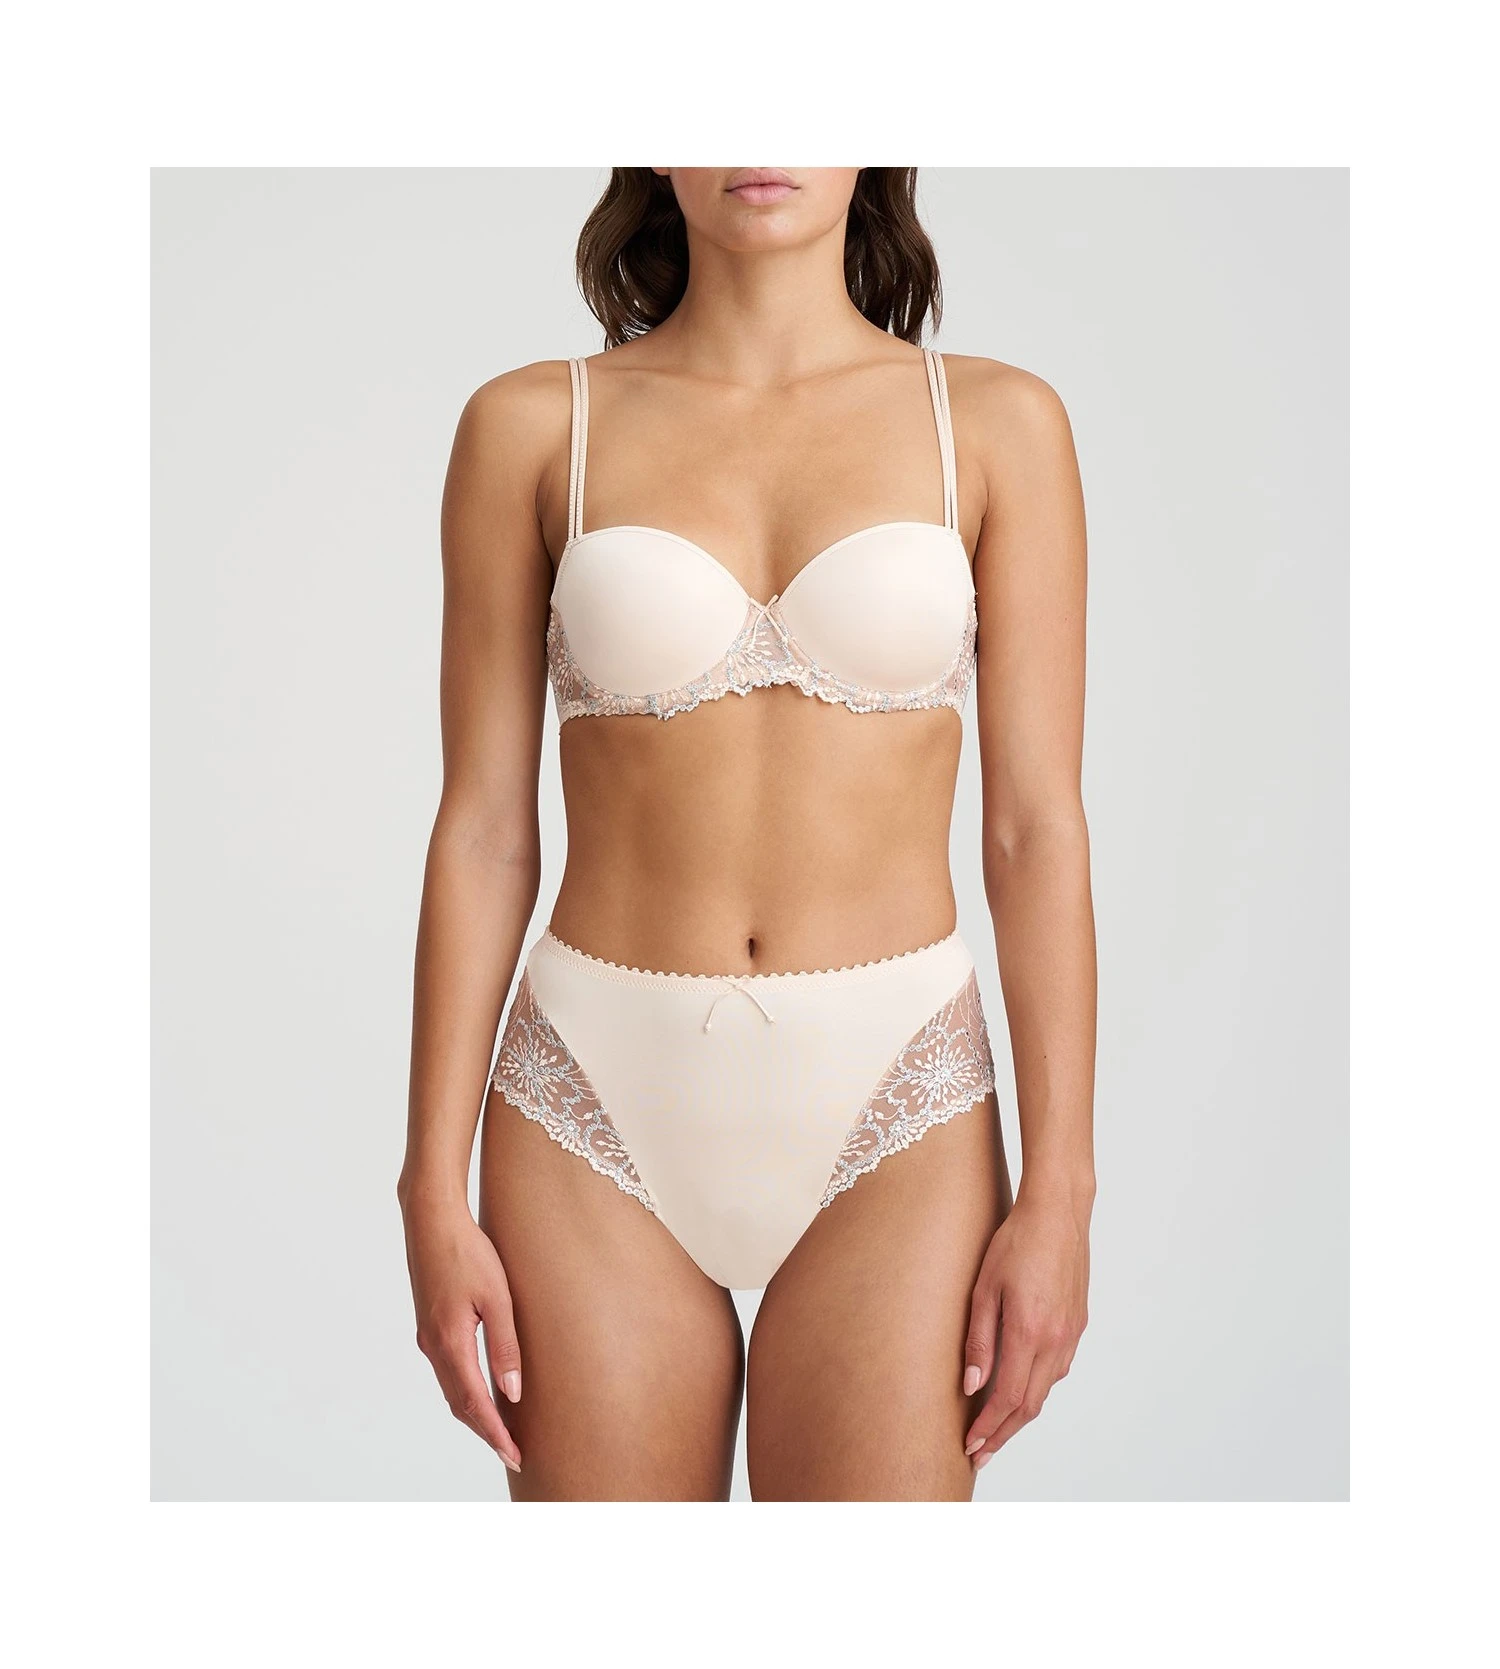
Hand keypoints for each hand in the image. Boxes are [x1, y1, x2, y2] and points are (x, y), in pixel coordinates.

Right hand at [400, 1187, 523, 1472]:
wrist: (431, 1219)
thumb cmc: (468, 1251)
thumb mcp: (497, 1297)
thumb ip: (505, 1346)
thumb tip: (512, 1393)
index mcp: (451, 1342)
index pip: (474, 1404)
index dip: (495, 1435)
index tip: (516, 1457)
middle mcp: (434, 1346)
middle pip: (460, 1404)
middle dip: (486, 1432)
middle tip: (514, 1453)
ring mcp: (428, 1336)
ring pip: (452, 1389)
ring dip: (475, 1413)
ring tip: (503, 1430)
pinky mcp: (430, 1324)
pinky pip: (448, 1370)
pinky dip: (465, 1390)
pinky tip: (483, 1390)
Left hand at [961, 1190, 1090, 1468]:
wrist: (1059, 1212)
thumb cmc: (1017, 1241)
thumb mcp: (985, 1287)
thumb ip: (979, 1339)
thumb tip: (971, 1385)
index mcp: (1030, 1332)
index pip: (1008, 1398)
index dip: (988, 1428)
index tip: (971, 1446)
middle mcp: (1056, 1340)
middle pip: (1029, 1404)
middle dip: (1003, 1433)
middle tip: (980, 1453)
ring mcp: (1071, 1333)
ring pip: (1045, 1390)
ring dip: (1020, 1414)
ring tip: (996, 1429)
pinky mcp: (1077, 1324)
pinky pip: (1057, 1369)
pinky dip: (1036, 1388)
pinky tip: (1020, 1390)